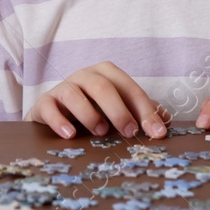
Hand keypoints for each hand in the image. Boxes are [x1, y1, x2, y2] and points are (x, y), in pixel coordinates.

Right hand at [25, 62, 168, 139]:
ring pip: (74, 94)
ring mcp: (63, 87)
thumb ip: (139, 111)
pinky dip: (59, 121)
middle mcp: (85, 76)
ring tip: (100, 132)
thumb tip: (165, 120)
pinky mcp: (44, 102)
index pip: (129, 88)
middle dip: (119, 110)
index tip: (157, 132)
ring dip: (90, 114)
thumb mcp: (117, 108)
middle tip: (129, 132)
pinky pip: (49, 108)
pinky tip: (70, 135)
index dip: (145, 110)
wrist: (55, 111)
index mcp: (107, 74)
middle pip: (103, 87)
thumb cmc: (93, 109)